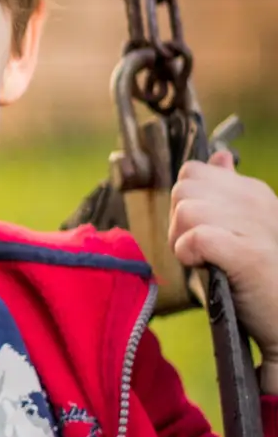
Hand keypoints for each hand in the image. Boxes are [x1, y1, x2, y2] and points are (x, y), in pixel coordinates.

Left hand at [169, 152, 277, 392]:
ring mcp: (254, 226)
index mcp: (253, 192)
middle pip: (183, 188)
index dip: (183, 203)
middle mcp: (255, 202)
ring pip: (186, 210)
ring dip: (182, 240)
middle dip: (177, 222)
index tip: (198, 231)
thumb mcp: (243, 226)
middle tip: (199, 250)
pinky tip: (205, 267)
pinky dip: (190, 255)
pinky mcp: (248, 255)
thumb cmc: (259, 279)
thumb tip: (219, 157)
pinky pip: (196, 238)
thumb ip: (227, 194)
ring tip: (204, 261)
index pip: (193, 172)